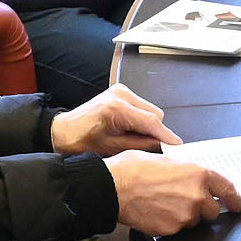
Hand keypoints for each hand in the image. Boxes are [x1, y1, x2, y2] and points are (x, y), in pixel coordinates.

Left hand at [52, 85, 179, 154]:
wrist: (64, 131)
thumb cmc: (81, 142)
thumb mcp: (113, 148)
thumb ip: (140, 145)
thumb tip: (162, 145)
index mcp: (117, 108)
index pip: (151, 122)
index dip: (166, 135)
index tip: (177, 144)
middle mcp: (121, 95)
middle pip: (154, 114)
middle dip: (154, 131)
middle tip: (145, 146)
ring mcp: (121, 91)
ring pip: (150, 110)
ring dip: (147, 124)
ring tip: (131, 137)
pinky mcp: (120, 92)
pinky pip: (141, 106)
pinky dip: (140, 118)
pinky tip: (128, 128)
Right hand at [109, 150, 240, 233]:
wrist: (114, 188)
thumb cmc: (134, 169)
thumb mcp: (166, 159)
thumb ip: (185, 171)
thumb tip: (190, 177)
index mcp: (199, 174)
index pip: (227, 189)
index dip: (234, 199)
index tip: (236, 204)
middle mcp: (197, 196)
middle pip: (212, 210)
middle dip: (203, 207)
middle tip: (186, 201)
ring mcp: (186, 215)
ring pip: (194, 220)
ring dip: (186, 215)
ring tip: (164, 204)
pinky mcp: (172, 229)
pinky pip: (178, 228)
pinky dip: (171, 223)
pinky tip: (157, 212)